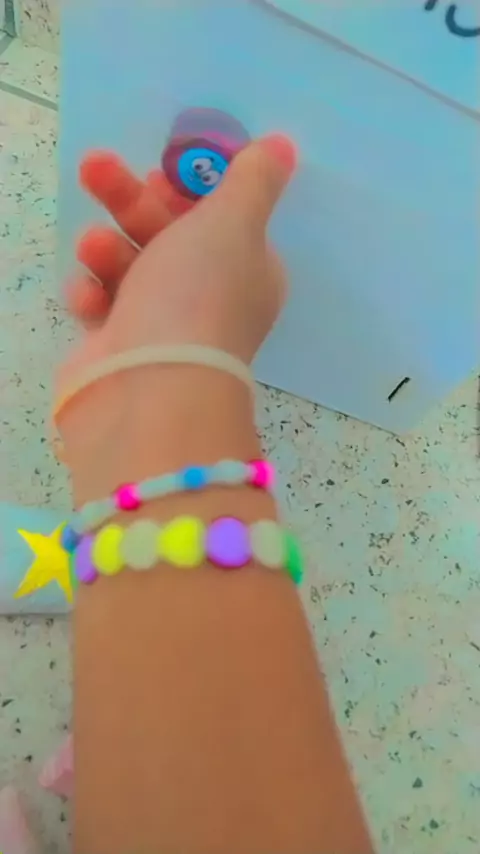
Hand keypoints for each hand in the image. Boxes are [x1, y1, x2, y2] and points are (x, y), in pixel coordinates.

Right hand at [60, 134, 295, 381]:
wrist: (148, 385)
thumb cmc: (196, 295)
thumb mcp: (233, 223)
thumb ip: (254, 180)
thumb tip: (284, 145)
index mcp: (249, 272)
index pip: (221, 219)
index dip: (190, 188)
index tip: (162, 164)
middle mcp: (210, 300)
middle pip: (168, 234)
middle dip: (129, 200)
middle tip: (95, 167)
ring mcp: (165, 326)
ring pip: (130, 267)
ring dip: (107, 248)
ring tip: (94, 247)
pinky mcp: (123, 348)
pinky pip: (105, 305)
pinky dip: (94, 295)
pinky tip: (88, 297)